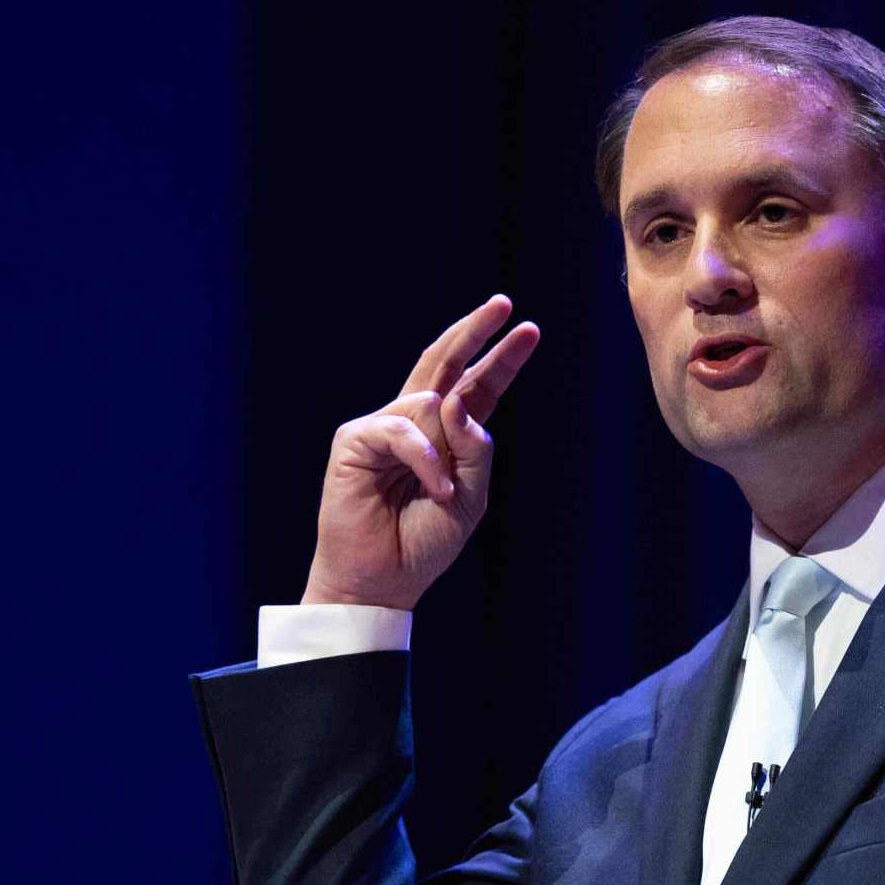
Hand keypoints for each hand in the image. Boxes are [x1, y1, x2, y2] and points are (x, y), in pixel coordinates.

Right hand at [302, 295, 540, 609]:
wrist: (381, 580)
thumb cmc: (423, 543)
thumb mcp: (471, 497)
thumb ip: (475, 448)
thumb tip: (454, 400)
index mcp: (446, 437)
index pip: (477, 387)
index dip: (502, 359)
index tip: (528, 330)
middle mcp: (415, 424)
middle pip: (446, 364)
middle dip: (475, 332)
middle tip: (503, 304)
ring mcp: (383, 427)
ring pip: (428, 403)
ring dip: (446, 449)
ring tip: (443, 493)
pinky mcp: (356, 439)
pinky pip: (402, 429)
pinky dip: (424, 459)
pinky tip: (434, 488)